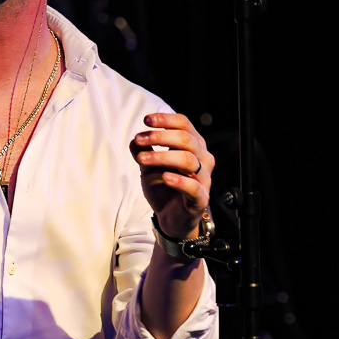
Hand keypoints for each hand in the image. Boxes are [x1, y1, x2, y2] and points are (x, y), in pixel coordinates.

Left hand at [130, 112, 213, 239]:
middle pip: (186, 139)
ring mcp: (204, 179)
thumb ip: (143, 152)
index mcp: (193, 146)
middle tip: (140, 139)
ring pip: (188, 160)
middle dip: (161, 136)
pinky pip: (194, 187)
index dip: (166, 120)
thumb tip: (134, 140)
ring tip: (142, 159)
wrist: (170, 218)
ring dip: (163, 156)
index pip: (184, 125)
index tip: (146, 120)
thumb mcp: (148, 167)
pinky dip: (179, 181)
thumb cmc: (163, 188)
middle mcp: (203, 159)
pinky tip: (165, 177)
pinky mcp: (200, 199)